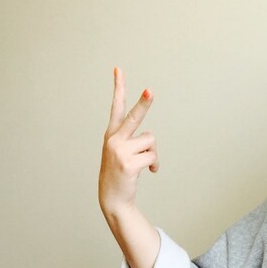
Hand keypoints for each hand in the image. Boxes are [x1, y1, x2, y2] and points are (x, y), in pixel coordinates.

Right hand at [98, 67, 158, 217]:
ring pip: (151, 141)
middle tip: (150, 90)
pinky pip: (152, 157)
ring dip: (153, 153)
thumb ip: (134, 141)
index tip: (118, 69)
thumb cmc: (120, 173)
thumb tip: (151, 140)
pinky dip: (154, 164)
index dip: (118, 88)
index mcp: (112, 134)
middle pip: (134, 117)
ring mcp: (120, 151)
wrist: (113, 197)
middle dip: (144, 103)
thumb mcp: (123, 153)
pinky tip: (148, 171)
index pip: (116, 107)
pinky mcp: (128, 164)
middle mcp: (114, 139)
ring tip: (145, 164)